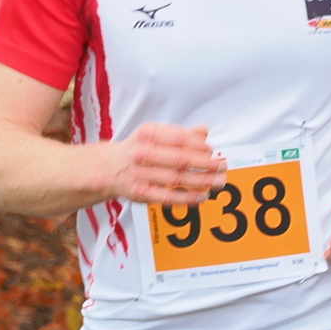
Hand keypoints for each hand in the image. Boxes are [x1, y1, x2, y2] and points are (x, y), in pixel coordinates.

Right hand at [104, 123, 226, 203]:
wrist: (108, 168)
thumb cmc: (137, 149)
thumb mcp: (154, 134)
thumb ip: (180, 133)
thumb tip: (204, 131)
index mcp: (148, 134)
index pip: (179, 139)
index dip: (199, 145)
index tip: (212, 150)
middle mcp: (143, 153)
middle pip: (180, 160)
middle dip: (205, 164)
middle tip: (222, 166)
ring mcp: (141, 174)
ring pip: (177, 179)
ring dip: (201, 181)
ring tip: (218, 182)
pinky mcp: (141, 193)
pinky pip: (168, 197)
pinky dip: (187, 198)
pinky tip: (202, 196)